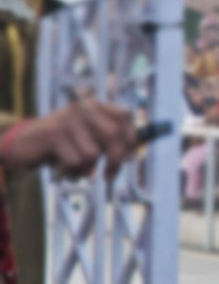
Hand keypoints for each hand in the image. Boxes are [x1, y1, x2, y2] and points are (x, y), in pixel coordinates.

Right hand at [2, 101, 136, 178]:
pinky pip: (74, 162)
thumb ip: (109, 143)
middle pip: (115, 135)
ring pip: (93, 154)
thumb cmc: (61, 146)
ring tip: (73, 170)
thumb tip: (132, 155)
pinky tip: (59, 170)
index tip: (129, 160)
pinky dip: (69, 172)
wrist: (21, 145)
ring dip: (85, 171)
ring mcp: (68, 120)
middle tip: (108, 177)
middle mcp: (83, 108)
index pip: (126, 116)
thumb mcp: (87, 140)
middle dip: (115, 161)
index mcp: (95, 106)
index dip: (132, 139)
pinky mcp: (54, 134)